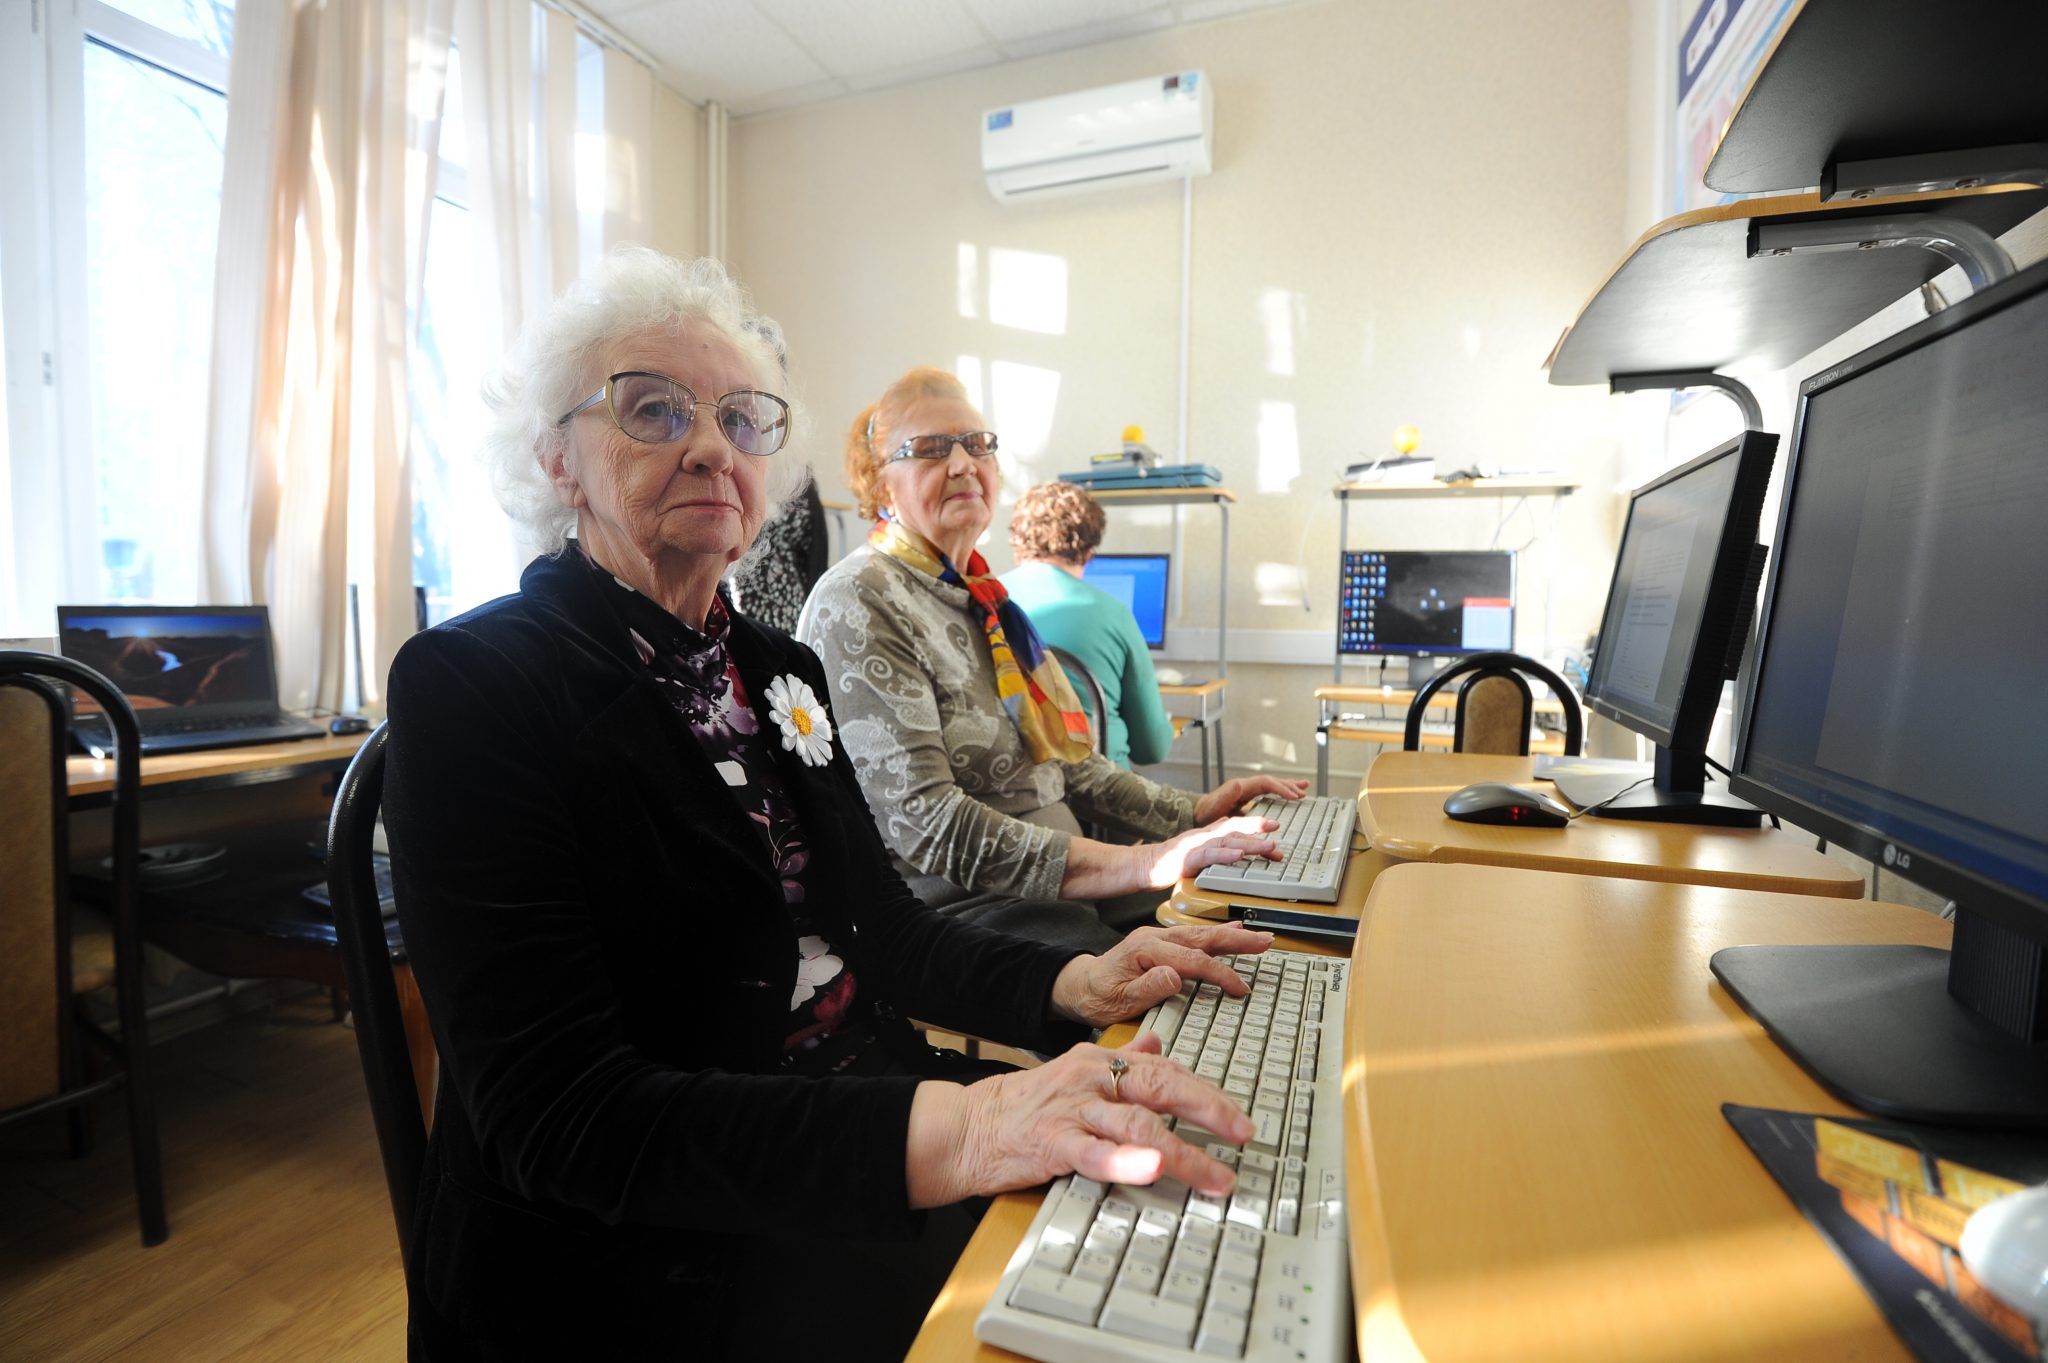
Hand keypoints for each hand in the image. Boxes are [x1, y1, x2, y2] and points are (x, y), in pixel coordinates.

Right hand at [907, 1033, 1255, 1207]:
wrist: (970, 1125)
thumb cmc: (1026, 1104)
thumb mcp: (1076, 1069)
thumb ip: (1120, 1058)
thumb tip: (1157, 1045)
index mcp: (1101, 1062)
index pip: (1166, 1071)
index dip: (1207, 1092)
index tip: (1238, 1117)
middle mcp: (1092, 1080)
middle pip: (1162, 1087)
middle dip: (1210, 1110)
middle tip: (1243, 1134)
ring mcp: (1073, 1111)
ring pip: (1138, 1123)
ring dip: (1183, 1151)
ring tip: (1215, 1175)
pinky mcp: (1053, 1142)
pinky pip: (1094, 1153)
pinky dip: (1126, 1162)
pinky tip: (1151, 1170)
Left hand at [1050, 924, 1274, 1026]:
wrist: (1079, 986)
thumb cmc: (1096, 997)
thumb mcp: (1117, 1001)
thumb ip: (1146, 989)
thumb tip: (1174, 977)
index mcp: (1145, 950)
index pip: (1192, 961)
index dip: (1219, 974)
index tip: (1240, 987)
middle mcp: (1153, 938)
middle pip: (1202, 937)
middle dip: (1237, 939)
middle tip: (1265, 941)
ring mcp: (1157, 937)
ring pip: (1201, 934)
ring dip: (1232, 935)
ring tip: (1258, 937)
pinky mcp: (1160, 943)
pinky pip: (1194, 937)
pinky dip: (1216, 936)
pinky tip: (1232, 933)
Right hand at [1128, 815, 1281, 889]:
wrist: (1143, 866)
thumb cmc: (1169, 860)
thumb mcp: (1195, 847)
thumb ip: (1211, 838)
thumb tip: (1227, 828)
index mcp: (1207, 834)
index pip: (1234, 825)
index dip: (1254, 824)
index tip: (1275, 826)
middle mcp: (1204, 836)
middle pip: (1235, 829)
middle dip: (1257, 828)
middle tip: (1277, 829)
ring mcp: (1196, 846)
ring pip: (1227, 841)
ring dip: (1250, 843)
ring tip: (1269, 846)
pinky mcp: (1188, 858)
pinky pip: (1210, 855)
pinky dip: (1226, 854)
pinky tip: (1238, 855)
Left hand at [1193, 775, 1309, 826]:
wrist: (1197, 816)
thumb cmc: (1205, 814)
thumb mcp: (1214, 807)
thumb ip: (1225, 796)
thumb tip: (1238, 783)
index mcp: (1241, 787)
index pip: (1266, 783)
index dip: (1281, 788)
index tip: (1294, 797)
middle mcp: (1245, 787)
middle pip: (1272, 782)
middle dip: (1288, 786)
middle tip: (1304, 793)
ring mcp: (1247, 792)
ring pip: (1272, 786)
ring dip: (1288, 787)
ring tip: (1304, 789)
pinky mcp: (1247, 799)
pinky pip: (1268, 794)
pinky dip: (1280, 794)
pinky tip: (1289, 798)